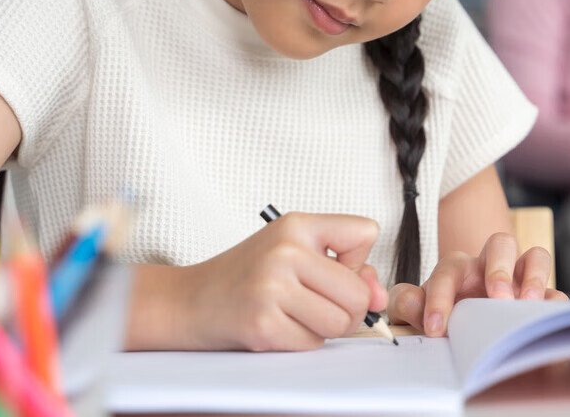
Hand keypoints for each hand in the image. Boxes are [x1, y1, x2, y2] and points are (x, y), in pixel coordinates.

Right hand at [181, 213, 386, 350]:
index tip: (333, 267)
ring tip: (295, 314)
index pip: (366, 231)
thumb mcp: (295, 253)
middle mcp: (286, 251)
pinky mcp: (263, 324)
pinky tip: (277, 326)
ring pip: (340, 322)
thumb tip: (380, 297)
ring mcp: (272, 288)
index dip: (357, 259)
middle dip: (347, 308)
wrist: (189, 300)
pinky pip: (313, 343)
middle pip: (359, 292)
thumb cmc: (248, 276)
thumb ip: (347, 268)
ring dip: (324, 328)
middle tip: (316, 303)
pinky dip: (301, 341)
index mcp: (297, 225)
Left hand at [387, 232, 566, 337]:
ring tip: (526, 304)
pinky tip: (546, 318)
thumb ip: (408, 304)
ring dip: (533, 277)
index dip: (440, 297)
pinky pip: (555, 292)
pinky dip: (553, 302)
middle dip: (499, 268)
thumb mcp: (419, 312)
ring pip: (535, 256)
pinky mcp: (540, 299)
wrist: (464, 331)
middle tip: (497, 299)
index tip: (436, 328)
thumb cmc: (443, 316)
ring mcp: (519, 280)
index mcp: (458, 268)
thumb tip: (412, 302)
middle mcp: (491, 266)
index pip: (449, 270)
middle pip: (501, 243)